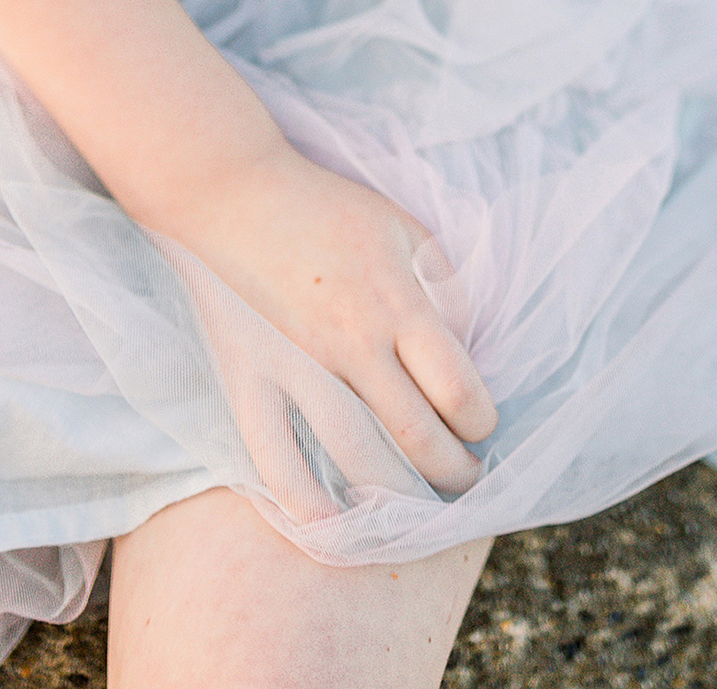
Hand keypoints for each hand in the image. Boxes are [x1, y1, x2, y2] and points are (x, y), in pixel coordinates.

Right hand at [159, 142, 496, 496]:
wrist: (234, 192)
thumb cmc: (326, 208)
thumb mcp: (402, 227)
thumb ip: (442, 285)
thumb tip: (465, 347)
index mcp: (396, 300)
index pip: (459, 390)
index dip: (482, 421)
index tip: (481, 425)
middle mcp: (352, 341)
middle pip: (418, 438)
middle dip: (454, 472)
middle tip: (462, 477)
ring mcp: (297, 365)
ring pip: (359, 459)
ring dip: (399, 496)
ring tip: (417, 504)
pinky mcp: (251, 378)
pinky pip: (276, 457)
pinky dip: (305, 501)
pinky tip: (333, 524)